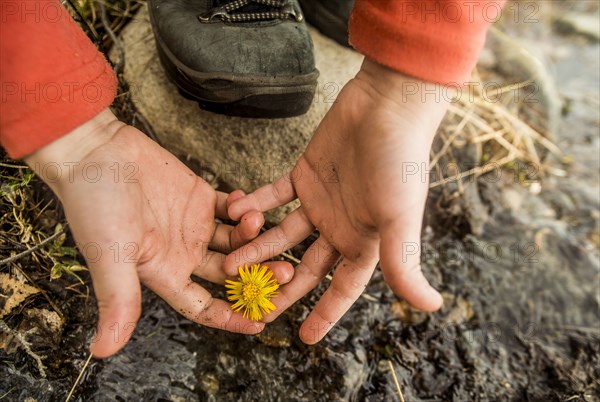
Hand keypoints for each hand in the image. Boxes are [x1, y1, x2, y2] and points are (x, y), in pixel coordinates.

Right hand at [25, 109, 292, 356]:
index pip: (204, 306)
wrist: (96, 152)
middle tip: (285, 271)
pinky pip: (230, 208)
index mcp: (164, 273)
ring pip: (235, 240)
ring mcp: (194, 225)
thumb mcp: (110, 255)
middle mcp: (183, 253)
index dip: (231, 317)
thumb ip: (118, 300)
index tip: (261, 324)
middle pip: (229, 273)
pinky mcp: (199, 196)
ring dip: (252, 236)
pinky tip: (251, 204)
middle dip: (257, 275)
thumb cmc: (95, 205)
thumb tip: (102, 352)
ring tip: (260, 224)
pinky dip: (243, 207)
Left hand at [225, 59, 449, 343]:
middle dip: (280, 289)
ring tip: (229, 265)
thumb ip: (405, 262)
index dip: (325, 314)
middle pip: (305, 268)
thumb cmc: (400, 162)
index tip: (304, 339)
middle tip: (252, 308)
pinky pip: (274, 195)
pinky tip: (233, 213)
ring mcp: (320, 202)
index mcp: (364, 242)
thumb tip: (432, 306)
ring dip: (257, 248)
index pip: (342, 288)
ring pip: (283, 235)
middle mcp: (340, 227)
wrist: (387, 107)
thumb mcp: (401, 218)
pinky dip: (255, 204)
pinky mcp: (304, 174)